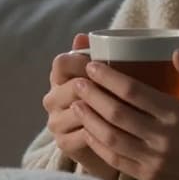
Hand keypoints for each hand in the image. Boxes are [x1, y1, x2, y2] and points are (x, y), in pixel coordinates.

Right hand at [41, 33, 118, 179]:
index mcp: (59, 77)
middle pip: (72, 86)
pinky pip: (82, 133)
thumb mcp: (110, 78)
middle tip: (123, 90)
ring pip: (78, 110)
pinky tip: (119, 129)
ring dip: (102, 109)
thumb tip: (81, 36)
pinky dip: (101, 130)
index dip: (82, 61)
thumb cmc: (112, 102)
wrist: (111, 142)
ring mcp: (56, 122)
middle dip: (98, 87)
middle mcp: (52, 99)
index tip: (105, 64)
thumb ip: (98, 56)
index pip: (62, 62)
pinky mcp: (64, 143)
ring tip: (126, 108)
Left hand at [71, 50, 178, 179]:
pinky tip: (87, 130)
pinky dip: (97, 144)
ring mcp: (153, 160)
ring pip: (111, 137)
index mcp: (178, 115)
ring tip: (76, 103)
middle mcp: (163, 138)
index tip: (93, 66)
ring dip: (89, 118)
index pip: (134, 92)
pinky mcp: (147, 176)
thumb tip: (174, 52)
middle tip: (77, 82)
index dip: (109, 78)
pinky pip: (114, 159)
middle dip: (92, 95)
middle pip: (116, 113)